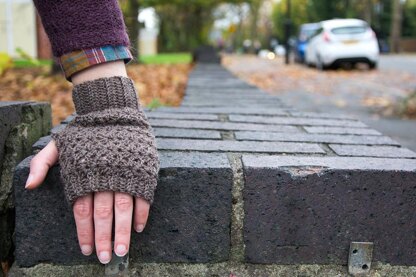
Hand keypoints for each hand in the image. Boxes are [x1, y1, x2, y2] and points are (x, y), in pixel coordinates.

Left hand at [25, 140, 149, 263]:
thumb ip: (41, 163)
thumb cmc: (86, 131)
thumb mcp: (58, 143)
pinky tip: (138, 228)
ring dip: (123, 231)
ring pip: (123, 208)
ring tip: (122, 250)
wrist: (113, 110)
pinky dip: (142, 213)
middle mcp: (103, 178)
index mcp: (83, 175)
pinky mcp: (141, 171)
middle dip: (104, 237)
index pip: (82, 211)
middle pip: (103, 213)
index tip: (87, 250)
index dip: (84, 232)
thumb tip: (30, 186)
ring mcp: (124, 175)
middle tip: (107, 257)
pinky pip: (143, 196)